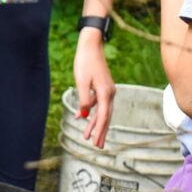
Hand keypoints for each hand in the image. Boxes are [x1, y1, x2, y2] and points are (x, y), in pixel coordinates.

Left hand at [73, 31, 115, 147]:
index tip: (95, 142)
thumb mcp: (81, 82)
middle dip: (101, 131)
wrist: (91, 46)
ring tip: (89, 137)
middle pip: (105, 116)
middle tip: (97, 146)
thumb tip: (84, 114)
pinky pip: (99, 104)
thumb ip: (83, 99)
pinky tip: (83, 118)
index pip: (102, 116)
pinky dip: (92, 112)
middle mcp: (109, 93)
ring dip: (96, 123)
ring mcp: (107, 90)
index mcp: (105, 93)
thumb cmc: (85, 62)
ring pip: (102, 111)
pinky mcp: (103, 87)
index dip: (99, 130)